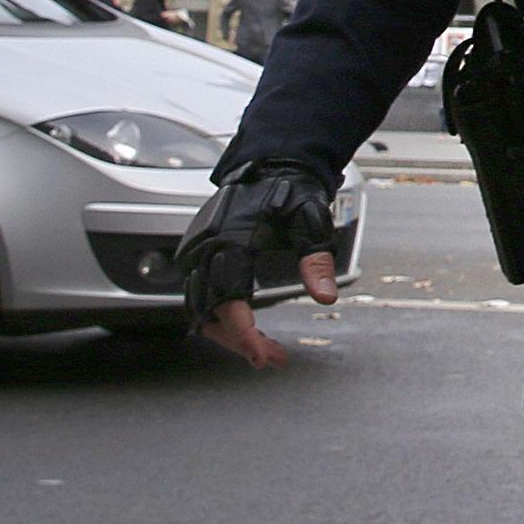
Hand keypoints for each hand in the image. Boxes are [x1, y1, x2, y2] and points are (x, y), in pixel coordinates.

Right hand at [175, 165, 343, 370]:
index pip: (228, 299)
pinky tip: (249, 328)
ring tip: (266, 349)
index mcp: (230, 240)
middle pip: (208, 312)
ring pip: (200, 308)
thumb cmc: (291, 192)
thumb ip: (317, 260)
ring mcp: (196, 252)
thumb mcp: (312, 222)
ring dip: (229, 334)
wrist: (270, 165)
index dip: (242, 332)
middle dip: (238, 341)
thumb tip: (326, 297)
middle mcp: (205, 248)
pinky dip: (221, 316)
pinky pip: (200, 294)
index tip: (261, 354)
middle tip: (273, 358)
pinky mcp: (197, 254)